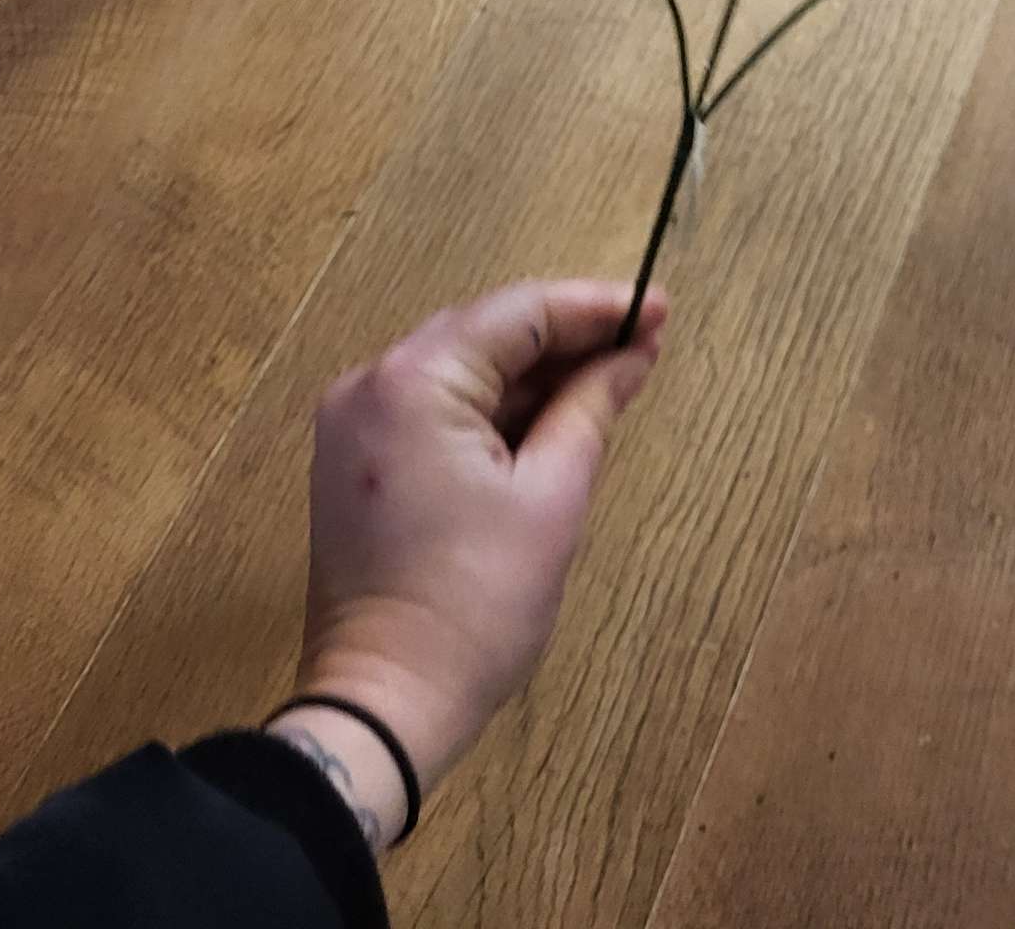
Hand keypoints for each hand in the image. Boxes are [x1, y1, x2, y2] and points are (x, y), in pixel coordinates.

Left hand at [276, 281, 666, 838]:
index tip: (660, 309)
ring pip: (461, 371)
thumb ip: (590, 407)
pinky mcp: (354, 463)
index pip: (518, 314)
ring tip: (611, 378)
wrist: (384, 707)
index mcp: (413, 381)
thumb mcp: (551, 498)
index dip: (595, 308)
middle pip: (485, 333)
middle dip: (567, 338)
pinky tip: (549, 417)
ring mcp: (354, 423)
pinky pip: (434, 409)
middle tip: (647, 343)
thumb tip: (634, 352)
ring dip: (532, 376)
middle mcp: (370, 384)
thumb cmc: (476, 605)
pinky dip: (491, 410)